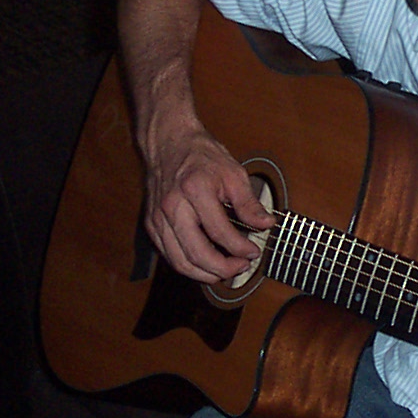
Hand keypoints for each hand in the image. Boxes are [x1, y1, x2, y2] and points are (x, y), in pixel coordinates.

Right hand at [140, 117, 276, 284]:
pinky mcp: (152, 225)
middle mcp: (172, 207)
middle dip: (223, 269)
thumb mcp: (233, 173)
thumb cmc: (200, 155)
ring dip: (205, 274)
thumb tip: (266, 224)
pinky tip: (206, 263)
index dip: (241, 249)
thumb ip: (249, 203)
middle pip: (197, 254)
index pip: (220, 233)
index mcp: (195, 191)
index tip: (254, 252)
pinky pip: (170, 256)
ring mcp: (158, 218)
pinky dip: (189, 266)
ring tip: (226, 271)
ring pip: (180, 262)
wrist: (169, 143)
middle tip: (241, 267)